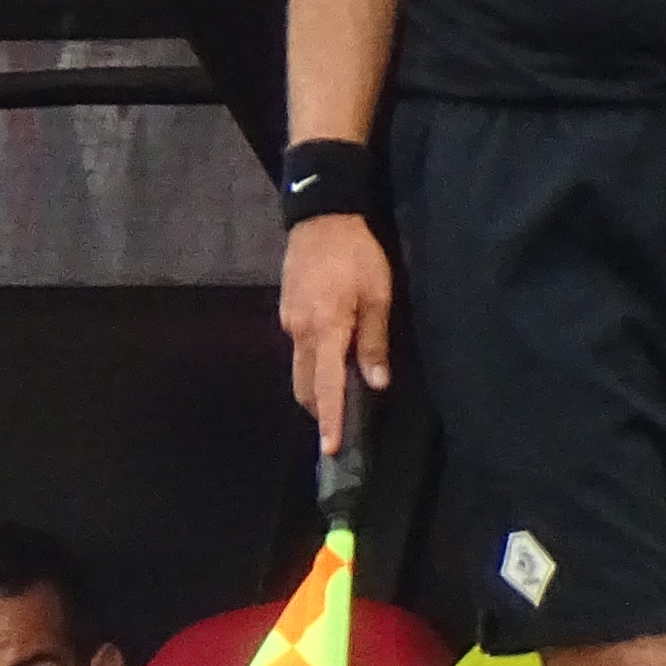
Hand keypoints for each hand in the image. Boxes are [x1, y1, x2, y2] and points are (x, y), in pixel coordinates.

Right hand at [279, 212, 392, 457]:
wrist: (322, 216)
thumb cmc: (357, 254)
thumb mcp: (378, 295)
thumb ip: (374, 341)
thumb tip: (376, 382)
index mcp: (326, 330)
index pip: (326, 386)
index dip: (330, 418)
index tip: (331, 448)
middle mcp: (300, 332)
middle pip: (305, 385)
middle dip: (320, 409)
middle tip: (341, 426)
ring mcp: (289, 322)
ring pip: (300, 369)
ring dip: (317, 387)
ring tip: (340, 395)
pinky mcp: (287, 312)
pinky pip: (300, 349)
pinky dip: (314, 363)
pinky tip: (332, 357)